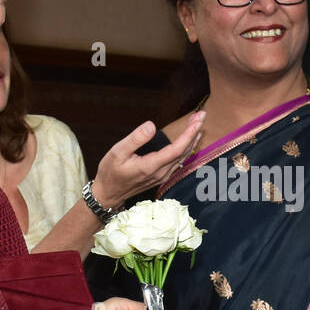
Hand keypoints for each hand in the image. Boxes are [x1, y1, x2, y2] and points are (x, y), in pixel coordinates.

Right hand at [90, 112, 205, 209]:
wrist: (108, 193)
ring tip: (198, 123)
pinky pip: (179, 161)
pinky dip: (186, 148)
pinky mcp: (161, 176)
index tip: (198, 119)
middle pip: (184, 151)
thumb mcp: (117, 152)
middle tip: (201, 115)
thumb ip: (135, 139)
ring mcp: (162, 176)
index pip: (177, 149)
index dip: (189, 133)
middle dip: (194, 132)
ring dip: (192, 139)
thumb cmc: (110, 172)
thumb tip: (151, 125)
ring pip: (183, 157)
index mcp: (151, 166)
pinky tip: (190, 140)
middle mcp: (161, 173)